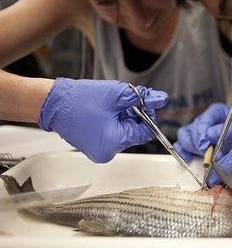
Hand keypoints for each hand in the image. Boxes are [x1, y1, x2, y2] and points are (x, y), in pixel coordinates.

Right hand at [38, 78, 168, 162]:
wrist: (53, 103)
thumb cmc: (80, 100)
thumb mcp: (118, 95)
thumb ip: (143, 98)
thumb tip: (161, 99)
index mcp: (115, 142)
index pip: (145, 132)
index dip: (146, 115)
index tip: (141, 103)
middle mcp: (108, 153)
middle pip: (135, 133)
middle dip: (133, 116)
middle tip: (122, 101)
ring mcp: (99, 152)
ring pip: (124, 133)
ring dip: (123, 118)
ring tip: (110, 106)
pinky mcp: (94, 148)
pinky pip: (112, 135)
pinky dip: (113, 123)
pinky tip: (104, 113)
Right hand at [174, 103, 231, 161]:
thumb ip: (226, 130)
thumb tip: (209, 134)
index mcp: (215, 112)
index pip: (202, 121)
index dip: (202, 134)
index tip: (205, 145)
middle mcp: (204, 120)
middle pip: (192, 130)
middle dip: (198, 144)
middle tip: (207, 153)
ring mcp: (198, 132)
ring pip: (185, 137)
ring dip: (191, 148)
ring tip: (202, 156)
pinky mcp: (196, 143)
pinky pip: (183, 146)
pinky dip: (183, 152)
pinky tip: (188, 158)